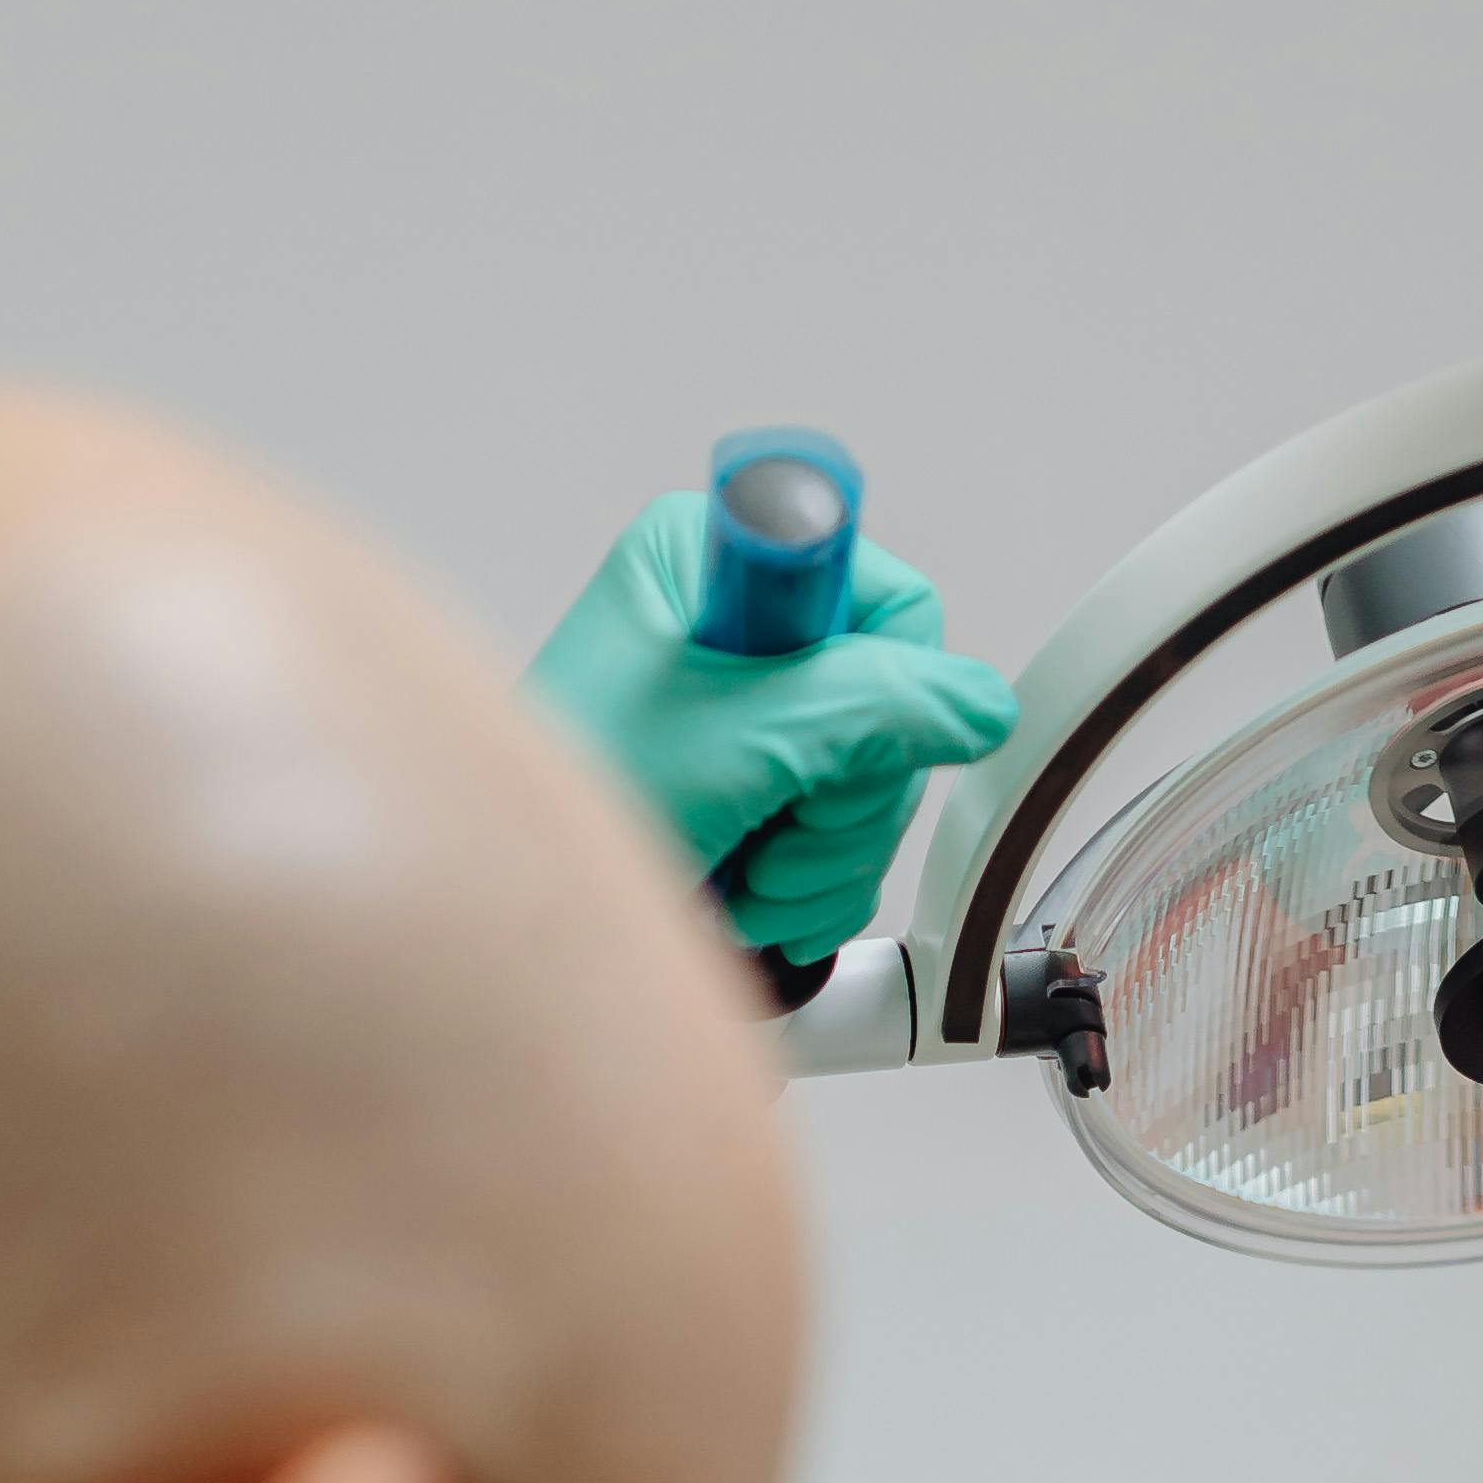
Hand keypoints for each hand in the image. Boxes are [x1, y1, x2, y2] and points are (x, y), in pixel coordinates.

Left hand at [526, 497, 1017, 959]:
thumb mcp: (729, 745)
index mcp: (716, 562)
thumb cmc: (568, 810)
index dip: (879, 693)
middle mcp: (735, 630)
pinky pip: (839, 840)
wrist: (507, 920)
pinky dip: (806, 889)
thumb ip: (866, 709)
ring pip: (871, 786)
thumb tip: (975, 703)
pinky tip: (748, 897)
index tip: (818, 747)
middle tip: (773, 835)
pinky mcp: (752, 794)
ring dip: (822, 860)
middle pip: (889, 709)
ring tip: (746, 879)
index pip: (887, 604)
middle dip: (843, 801)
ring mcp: (746, 717)